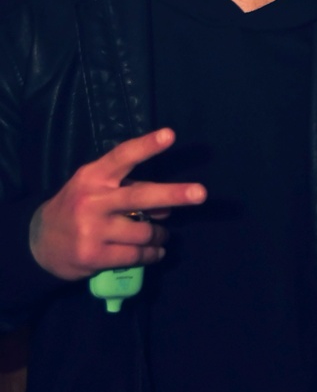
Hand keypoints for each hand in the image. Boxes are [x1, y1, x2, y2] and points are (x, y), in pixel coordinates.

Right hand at [29, 128, 205, 280]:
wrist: (39, 242)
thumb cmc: (77, 209)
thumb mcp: (94, 190)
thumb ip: (128, 191)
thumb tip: (169, 207)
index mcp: (93, 176)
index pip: (122, 157)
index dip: (146, 146)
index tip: (170, 135)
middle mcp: (92, 201)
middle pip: (140, 197)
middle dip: (173, 194)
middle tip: (201, 193)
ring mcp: (92, 230)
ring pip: (145, 232)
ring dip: (160, 235)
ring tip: (161, 236)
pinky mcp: (94, 256)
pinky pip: (137, 255)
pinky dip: (152, 254)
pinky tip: (155, 252)